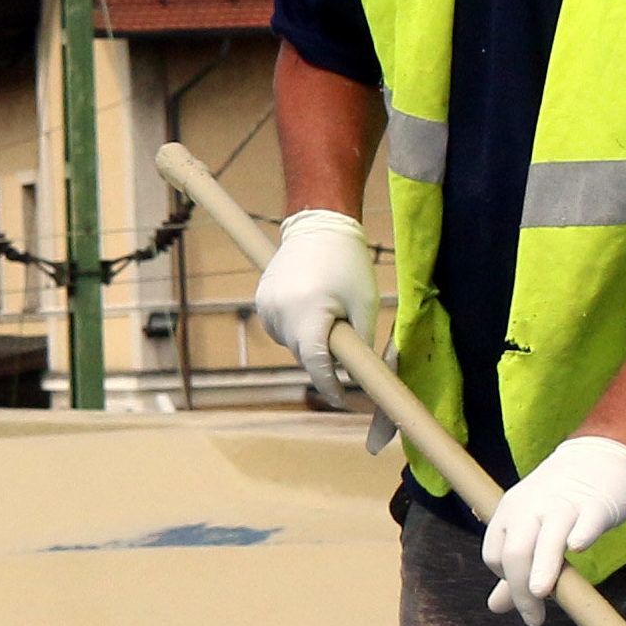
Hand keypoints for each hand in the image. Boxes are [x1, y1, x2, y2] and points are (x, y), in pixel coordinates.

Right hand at [249, 209, 378, 409]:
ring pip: (291, 343)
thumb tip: (361, 376)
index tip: (343, 401)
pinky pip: (281, 328)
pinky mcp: (261, 301)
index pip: (315, 364)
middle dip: (324, 358)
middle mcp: (280, 312)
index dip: (330, 387)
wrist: (319, 225)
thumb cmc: (348, 263)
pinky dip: (296, 327)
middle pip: (303, 355)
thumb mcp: (365, 305)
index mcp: (308, 312)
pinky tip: (309, 304)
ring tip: (327, 312)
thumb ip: (361, 344)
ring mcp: (266, 307)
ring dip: (309, 341)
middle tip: (345, 342)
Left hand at [475, 434, 625, 625]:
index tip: (527, 594)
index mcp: (509, 512)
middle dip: (520, 589)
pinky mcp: (596, 505)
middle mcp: (531, 507)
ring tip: (540, 594)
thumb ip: (514, 569)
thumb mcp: (530, 527)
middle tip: (533, 618)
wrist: (600, 455)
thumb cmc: (561, 498)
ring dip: (542, 567)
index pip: (495, 555)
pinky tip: (577, 547)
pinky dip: (580, 533)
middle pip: (515, 552)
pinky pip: (586, 521)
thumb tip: (496, 607)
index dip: (507, 580)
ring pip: (546, 539)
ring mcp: (563, 505)